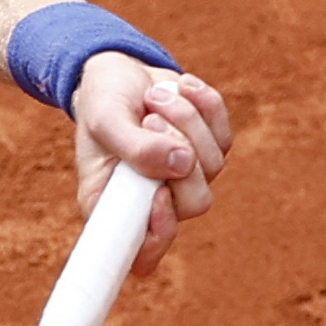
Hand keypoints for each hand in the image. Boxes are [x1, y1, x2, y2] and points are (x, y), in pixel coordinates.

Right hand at [72, 53, 230, 266]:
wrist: (118, 72)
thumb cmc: (101, 102)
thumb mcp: (104, 119)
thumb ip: (136, 147)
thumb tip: (182, 164)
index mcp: (116, 207)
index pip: (145, 253)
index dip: (160, 231)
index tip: (158, 194)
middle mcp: (154, 200)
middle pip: (196, 203)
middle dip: (179, 153)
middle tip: (150, 120)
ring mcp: (186, 177)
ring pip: (213, 163)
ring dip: (185, 120)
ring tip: (154, 96)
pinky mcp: (208, 149)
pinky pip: (224, 134)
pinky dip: (204, 105)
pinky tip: (181, 86)